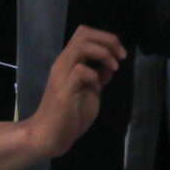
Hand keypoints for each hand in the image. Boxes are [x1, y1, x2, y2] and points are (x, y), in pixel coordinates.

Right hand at [25, 25, 125, 160]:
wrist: (50, 137)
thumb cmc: (69, 116)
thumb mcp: (91, 93)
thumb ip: (98, 78)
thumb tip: (109, 68)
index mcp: (69, 62)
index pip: (85, 34)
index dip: (106, 38)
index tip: (120, 54)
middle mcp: (63, 63)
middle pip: (84, 33)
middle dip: (108, 40)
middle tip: (120, 56)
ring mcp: (61, 75)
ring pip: (81, 46)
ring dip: (103, 52)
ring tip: (113, 66)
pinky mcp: (63, 89)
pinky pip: (80, 70)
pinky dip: (94, 74)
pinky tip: (97, 87)